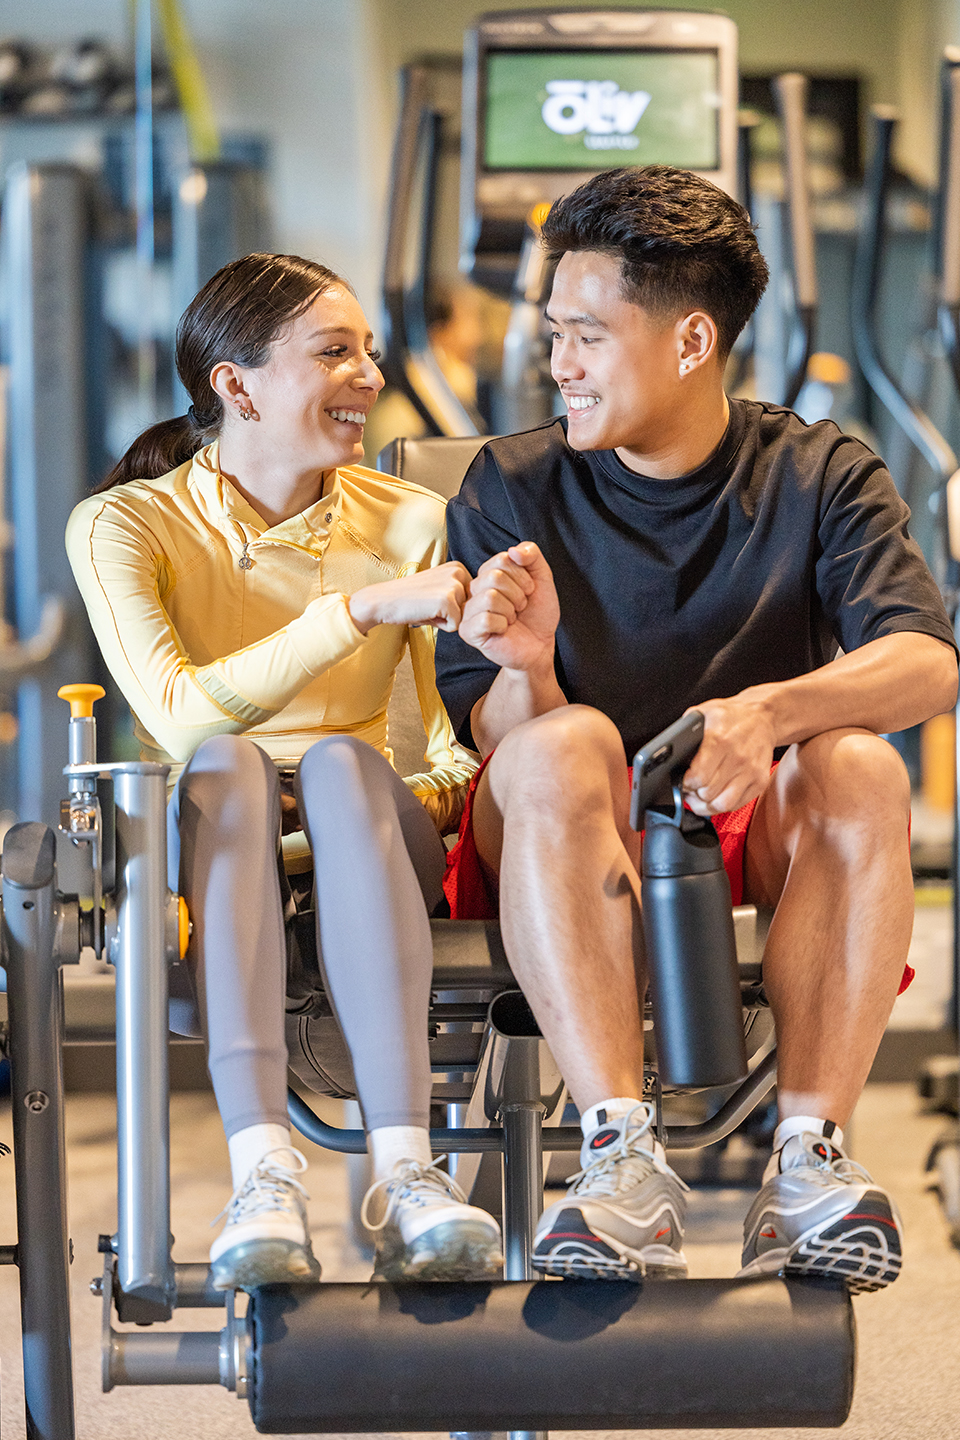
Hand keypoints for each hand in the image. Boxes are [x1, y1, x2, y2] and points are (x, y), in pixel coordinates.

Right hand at [348, 561, 470, 633]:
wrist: (385, 601)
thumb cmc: (412, 599)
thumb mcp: (440, 588)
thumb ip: (460, 594)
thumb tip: (482, 609)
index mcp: (459, 567)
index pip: (473, 600)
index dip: (454, 607)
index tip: (434, 599)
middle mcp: (459, 571)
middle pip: (471, 609)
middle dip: (452, 614)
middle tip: (430, 605)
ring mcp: (453, 585)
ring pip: (464, 618)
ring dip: (446, 620)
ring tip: (427, 609)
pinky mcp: (447, 600)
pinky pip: (455, 626)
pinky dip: (440, 626)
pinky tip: (426, 613)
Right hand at [458, 542, 559, 671]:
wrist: (540, 644)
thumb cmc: (537, 613)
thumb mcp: (542, 577)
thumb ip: (532, 555)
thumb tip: (513, 550)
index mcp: (488, 574)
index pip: (502, 559)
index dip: (522, 576)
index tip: (528, 591)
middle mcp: (475, 590)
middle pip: (494, 577)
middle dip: (518, 594)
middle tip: (521, 607)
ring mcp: (469, 610)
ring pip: (490, 597)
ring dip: (511, 610)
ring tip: (512, 618)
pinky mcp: (468, 631)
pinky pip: (486, 619)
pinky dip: (503, 625)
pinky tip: (503, 630)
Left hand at [681, 694, 775, 814]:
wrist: (763, 717)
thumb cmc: (730, 716)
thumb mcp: (702, 713)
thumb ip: (684, 733)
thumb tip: (667, 754)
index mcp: (720, 739)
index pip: (698, 776)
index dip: (685, 782)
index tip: (683, 780)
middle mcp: (738, 757)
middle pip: (707, 793)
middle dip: (693, 792)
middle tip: (690, 787)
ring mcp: (751, 771)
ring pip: (721, 805)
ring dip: (706, 804)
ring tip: (700, 794)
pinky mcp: (760, 781)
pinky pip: (736, 805)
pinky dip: (721, 805)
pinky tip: (715, 795)